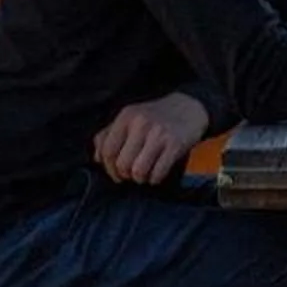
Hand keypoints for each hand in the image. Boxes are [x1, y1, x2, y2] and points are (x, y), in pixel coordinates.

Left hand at [92, 91, 209, 184]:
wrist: (189, 107)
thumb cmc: (155, 117)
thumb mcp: (130, 117)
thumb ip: (109, 135)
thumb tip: (97, 158)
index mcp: (126, 116)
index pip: (107, 150)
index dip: (108, 168)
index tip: (116, 173)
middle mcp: (141, 123)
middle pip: (122, 164)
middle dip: (125, 175)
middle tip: (132, 173)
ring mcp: (158, 134)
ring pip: (138, 171)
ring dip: (140, 178)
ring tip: (144, 173)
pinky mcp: (174, 145)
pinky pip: (157, 174)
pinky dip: (155, 179)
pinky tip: (157, 172)